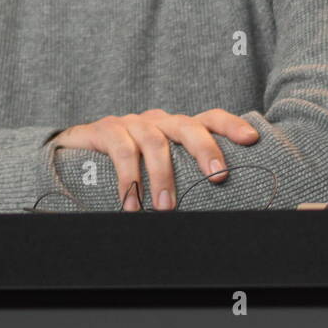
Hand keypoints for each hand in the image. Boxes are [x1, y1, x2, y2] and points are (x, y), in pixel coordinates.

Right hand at [50, 109, 258, 210]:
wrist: (75, 149)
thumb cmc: (129, 164)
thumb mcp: (159, 166)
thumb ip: (182, 176)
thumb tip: (216, 209)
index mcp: (176, 128)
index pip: (209, 118)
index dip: (231, 125)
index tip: (251, 139)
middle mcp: (157, 121)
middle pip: (187, 126)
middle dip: (205, 149)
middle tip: (219, 176)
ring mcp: (131, 123)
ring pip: (154, 141)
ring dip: (162, 177)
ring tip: (166, 208)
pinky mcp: (105, 130)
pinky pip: (121, 151)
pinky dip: (128, 180)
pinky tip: (131, 204)